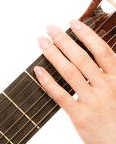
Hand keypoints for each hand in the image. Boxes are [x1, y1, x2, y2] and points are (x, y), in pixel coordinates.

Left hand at [34, 20, 115, 143]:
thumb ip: (111, 79)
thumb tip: (97, 66)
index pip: (102, 50)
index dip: (86, 35)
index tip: (72, 24)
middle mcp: (107, 87)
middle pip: (82, 57)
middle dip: (63, 40)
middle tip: (49, 29)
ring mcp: (93, 102)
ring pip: (70, 72)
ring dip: (53, 54)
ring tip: (41, 42)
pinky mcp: (80, 117)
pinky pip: (61, 95)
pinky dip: (48, 82)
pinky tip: (37, 70)